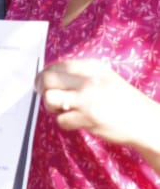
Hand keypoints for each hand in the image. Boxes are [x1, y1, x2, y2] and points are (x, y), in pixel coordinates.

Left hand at [40, 58, 159, 155]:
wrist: (146, 121)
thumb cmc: (122, 101)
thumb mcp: (103, 78)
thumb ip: (79, 76)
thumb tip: (45, 78)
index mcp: (92, 67)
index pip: (56, 65)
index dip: (46, 76)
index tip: (46, 84)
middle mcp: (89, 80)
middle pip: (47, 79)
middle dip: (42, 89)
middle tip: (50, 98)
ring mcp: (88, 99)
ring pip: (49, 98)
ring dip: (52, 107)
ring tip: (66, 110)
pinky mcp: (89, 117)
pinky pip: (61, 120)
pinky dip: (66, 123)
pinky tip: (79, 122)